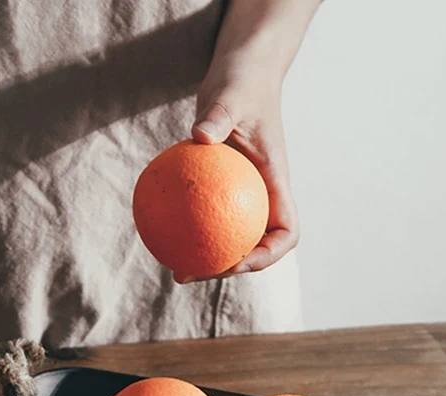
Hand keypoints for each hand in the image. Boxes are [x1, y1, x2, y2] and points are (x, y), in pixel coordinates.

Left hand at [191, 66, 297, 277]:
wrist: (240, 72)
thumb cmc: (242, 82)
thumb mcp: (231, 94)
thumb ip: (219, 115)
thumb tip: (200, 136)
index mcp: (276, 184)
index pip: (285, 232)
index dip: (267, 255)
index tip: (237, 261)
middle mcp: (263, 196)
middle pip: (254, 248)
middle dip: (227, 268)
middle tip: (191, 273)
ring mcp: (243, 195)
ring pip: (229, 238)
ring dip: (206, 259)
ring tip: (174, 270)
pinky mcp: (221, 188)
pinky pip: (206, 216)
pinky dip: (188, 231)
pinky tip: (159, 236)